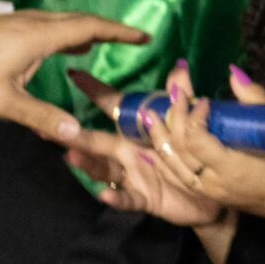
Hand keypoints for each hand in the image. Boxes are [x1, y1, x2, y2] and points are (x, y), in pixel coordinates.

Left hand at [0, 9, 143, 136]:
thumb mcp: (3, 101)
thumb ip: (40, 116)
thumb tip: (76, 133)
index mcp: (40, 36)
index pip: (91, 27)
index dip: (120, 31)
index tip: (145, 37)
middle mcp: (35, 22)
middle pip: (82, 19)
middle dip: (110, 29)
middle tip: (134, 40)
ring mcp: (20, 21)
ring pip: (65, 20)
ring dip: (89, 29)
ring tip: (106, 43)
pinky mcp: (10, 26)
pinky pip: (51, 24)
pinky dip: (70, 32)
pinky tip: (67, 46)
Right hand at [60, 70, 229, 231]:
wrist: (214, 192)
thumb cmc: (195, 154)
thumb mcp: (190, 124)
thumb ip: (183, 97)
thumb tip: (179, 65)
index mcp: (137, 131)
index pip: (114, 107)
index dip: (96, 92)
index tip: (74, 74)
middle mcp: (128, 153)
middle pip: (97, 142)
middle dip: (75, 136)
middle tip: (49, 128)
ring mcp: (132, 176)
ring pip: (104, 170)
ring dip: (87, 164)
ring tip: (71, 156)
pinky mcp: (144, 198)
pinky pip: (126, 198)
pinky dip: (115, 197)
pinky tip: (104, 194)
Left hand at [149, 61, 264, 225]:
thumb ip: (255, 101)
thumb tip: (233, 73)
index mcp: (231, 166)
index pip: (197, 138)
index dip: (193, 116)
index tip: (203, 99)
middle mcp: (212, 181)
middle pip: (179, 150)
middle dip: (171, 120)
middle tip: (172, 95)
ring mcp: (207, 190)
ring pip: (172, 165)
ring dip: (159, 140)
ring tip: (150, 117)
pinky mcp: (207, 194)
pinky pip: (176, 177)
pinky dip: (162, 161)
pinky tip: (153, 150)